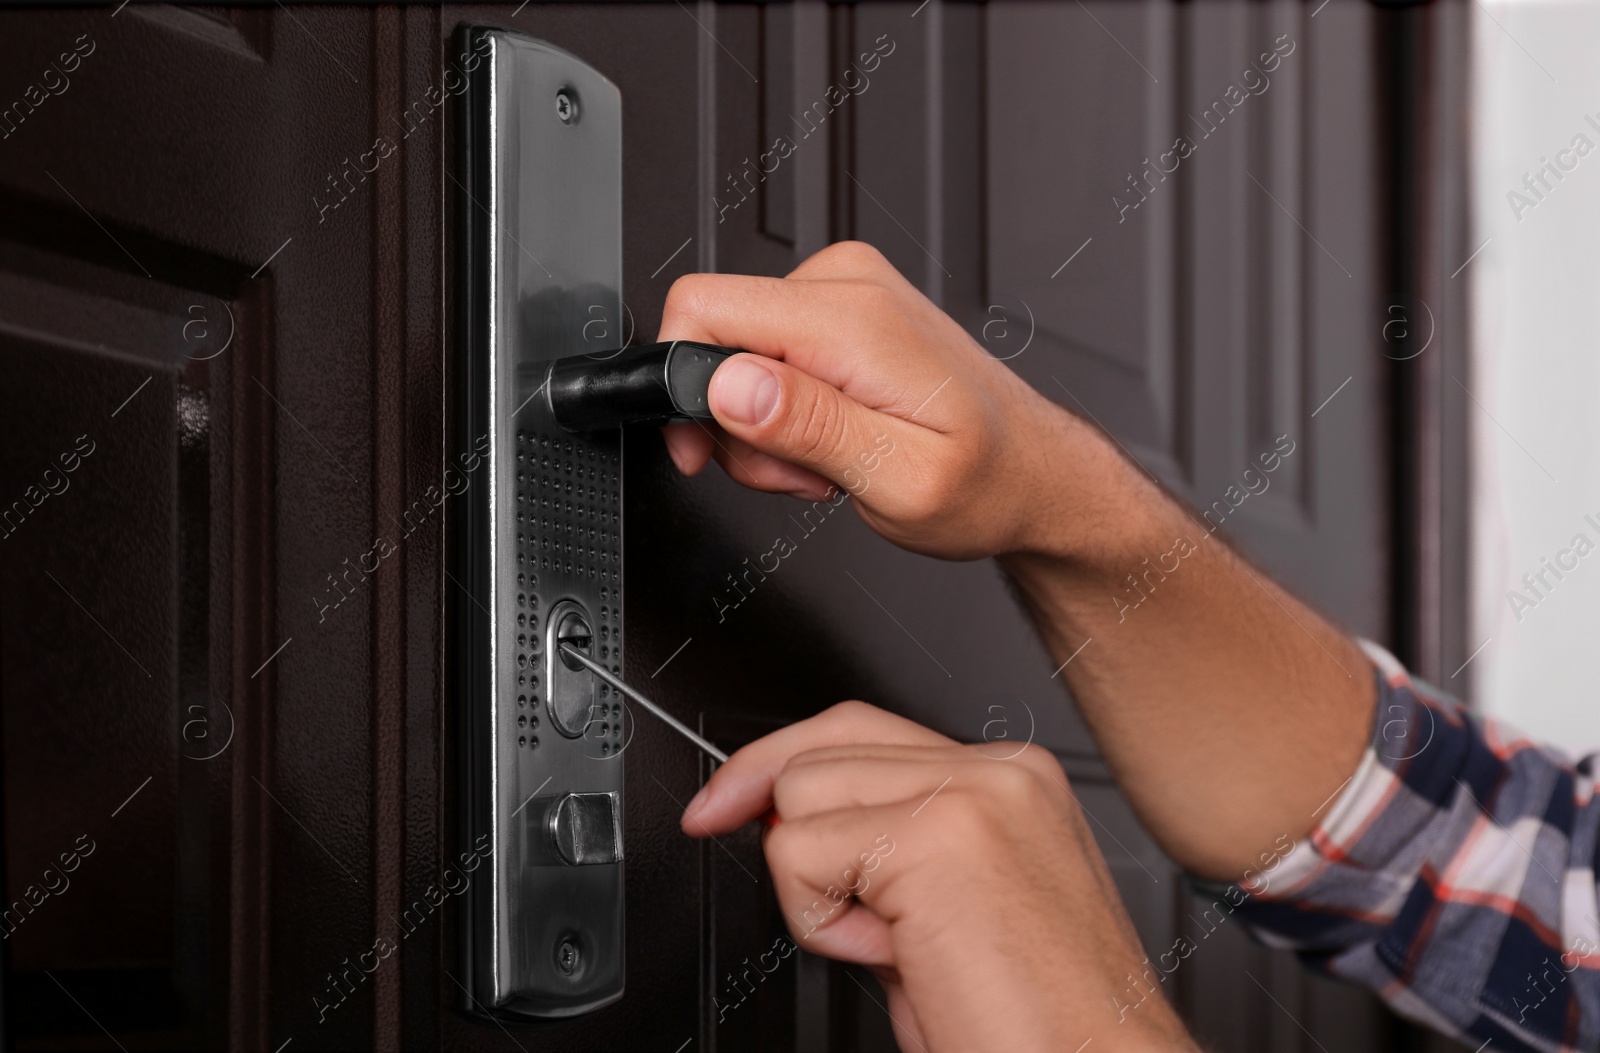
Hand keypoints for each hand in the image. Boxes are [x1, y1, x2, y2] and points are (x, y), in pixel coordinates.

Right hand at [656, 241, 1131, 560]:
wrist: (1033, 473)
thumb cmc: (986, 484)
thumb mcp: (897, 480)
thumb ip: (809, 427)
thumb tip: (728, 385)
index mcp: (855, 320)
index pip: (703, 306)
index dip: (682, 388)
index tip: (705, 449)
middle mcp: (847, 286)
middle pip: (714, 335)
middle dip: (734, 422)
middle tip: (798, 472)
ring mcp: (847, 290)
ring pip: (737, 352)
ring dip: (764, 426)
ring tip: (828, 462)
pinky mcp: (845, 308)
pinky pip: (770, 351)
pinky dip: (787, 408)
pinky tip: (834, 437)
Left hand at [681, 702, 1197, 1052]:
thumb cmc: (1033, 1027)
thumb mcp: (946, 913)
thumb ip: (884, 848)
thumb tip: (788, 819)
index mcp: (1011, 781)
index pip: (858, 730)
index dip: (775, 766)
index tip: (722, 805)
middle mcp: (1000, 772)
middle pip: (819, 752)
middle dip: (795, 840)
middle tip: (847, 926)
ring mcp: (972, 794)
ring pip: (801, 796)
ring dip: (820, 890)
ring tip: (903, 948)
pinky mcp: (938, 836)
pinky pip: (802, 854)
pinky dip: (823, 923)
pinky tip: (902, 959)